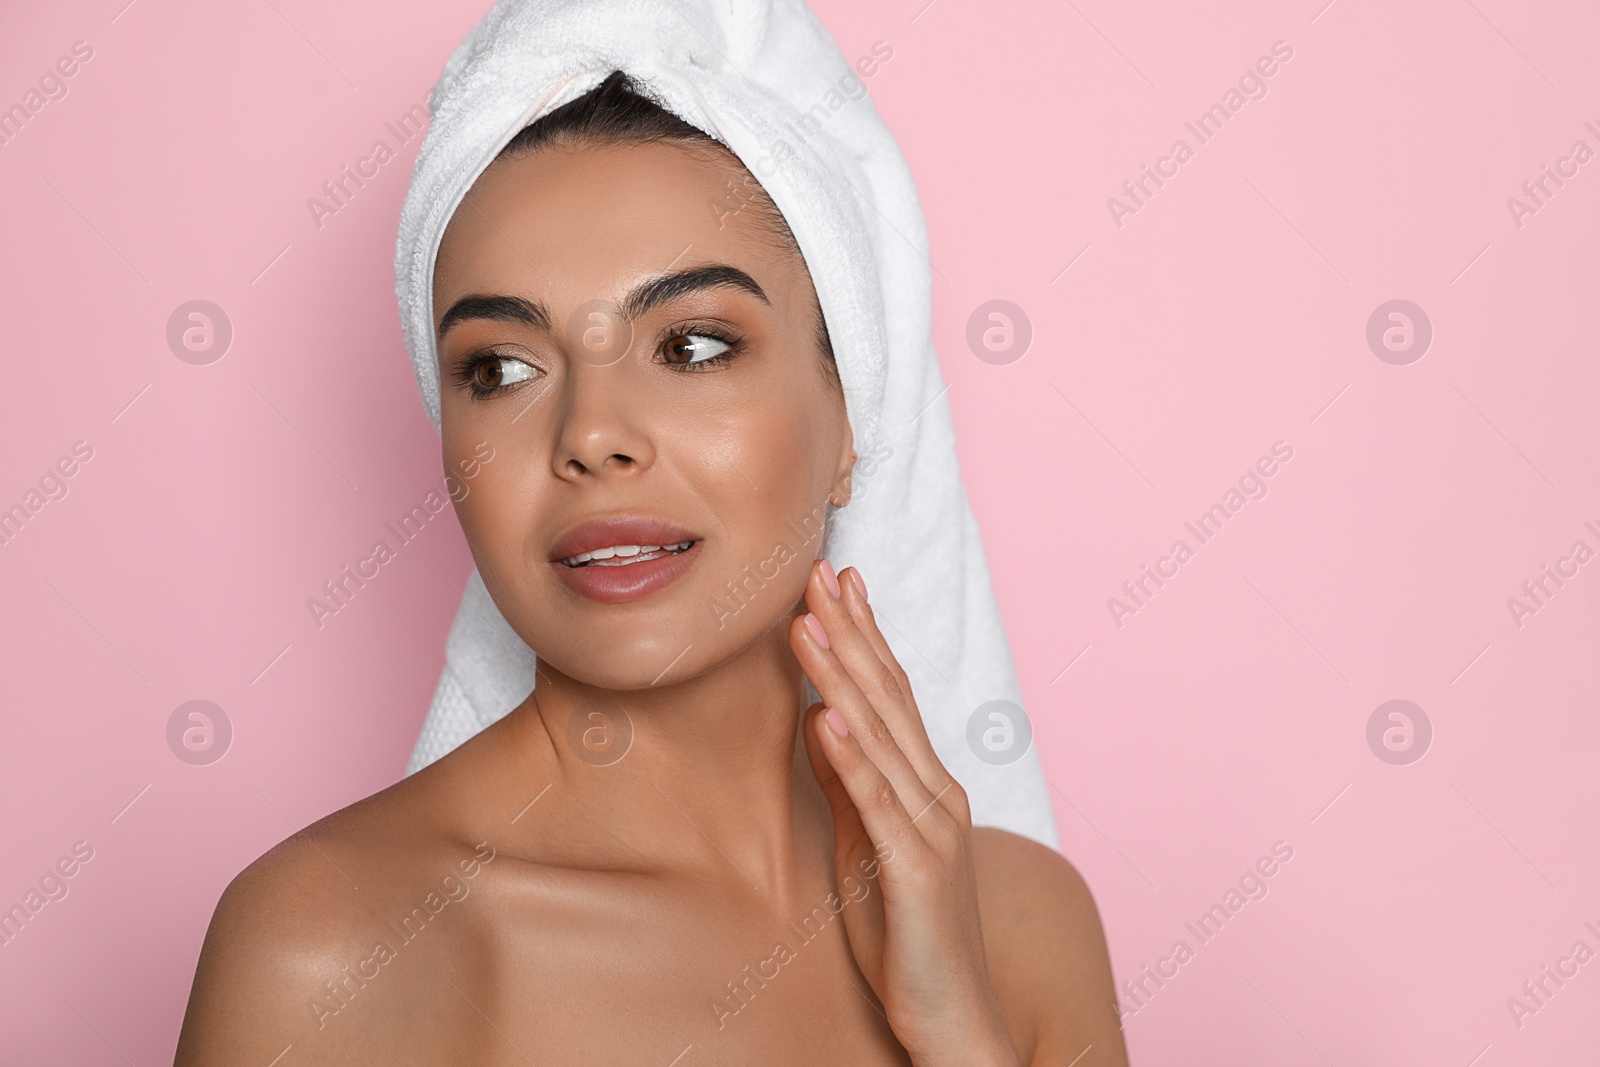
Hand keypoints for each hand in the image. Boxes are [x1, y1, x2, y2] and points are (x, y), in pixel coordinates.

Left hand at [789, 558, 1019, 1066]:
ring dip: (842, 677)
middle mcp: (938, 795)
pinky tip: (826, 718)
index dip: (864, 635)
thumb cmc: (908, 936)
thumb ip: (849, 786)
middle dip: (851, 633)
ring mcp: (932, 830)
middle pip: (889, 699)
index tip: (835, 581)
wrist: (954, 1018)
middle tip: (816, 573)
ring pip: (881, 738)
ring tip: (808, 625)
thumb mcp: (865, 848)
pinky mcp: (916, 870)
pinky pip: (878, 805)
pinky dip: (852, 758)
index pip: (892, 695)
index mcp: (927, 787)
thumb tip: (819, 722)